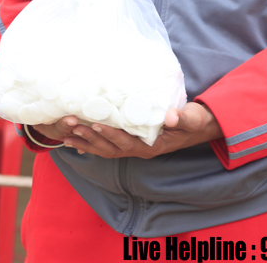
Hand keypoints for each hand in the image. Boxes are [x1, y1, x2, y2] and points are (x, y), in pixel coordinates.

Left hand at [34, 102, 221, 158]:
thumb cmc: (196, 122)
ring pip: (106, 149)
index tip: (95, 124)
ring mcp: (135, 148)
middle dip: (91, 138)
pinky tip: (77, 141)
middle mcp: (140, 150)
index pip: (127, 142)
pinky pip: (108, 146)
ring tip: (66, 135)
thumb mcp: (194, 119)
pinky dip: (92, 144)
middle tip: (72, 127)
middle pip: (111, 148)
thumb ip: (184, 118)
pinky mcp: (132, 142)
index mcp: (152, 145)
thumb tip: (172, 116)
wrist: (200, 128)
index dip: (111, 135)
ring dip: (87, 142)